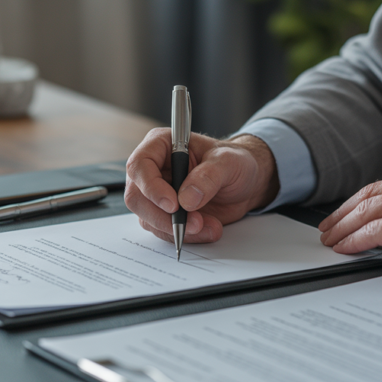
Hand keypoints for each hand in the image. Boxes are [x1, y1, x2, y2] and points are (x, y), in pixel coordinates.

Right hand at [125, 130, 278, 243]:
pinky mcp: (166, 215)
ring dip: (177, 229)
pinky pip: (164, 231)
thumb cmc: (234, 162)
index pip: (140, 166)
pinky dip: (185, 236)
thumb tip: (186, 199)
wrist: (244, 184)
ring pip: (149, 219)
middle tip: (195, 223)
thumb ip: (208, 176)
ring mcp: (157, 194)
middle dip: (164, 217)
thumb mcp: (228, 162)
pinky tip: (209, 229)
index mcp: (161, 145)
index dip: (151, 187)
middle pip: (137, 198)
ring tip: (210, 226)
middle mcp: (153, 170)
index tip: (174, 205)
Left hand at [318, 157, 381, 277]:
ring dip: (344, 227)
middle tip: (329, 226)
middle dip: (345, 212)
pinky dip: (355, 240)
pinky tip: (345, 247)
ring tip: (331, 239)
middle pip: (370, 194)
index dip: (362, 200)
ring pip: (366, 211)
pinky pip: (373, 231)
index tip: (349, 211)